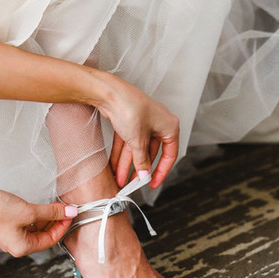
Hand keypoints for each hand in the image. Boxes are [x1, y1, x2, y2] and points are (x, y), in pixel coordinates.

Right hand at [0, 184, 76, 255]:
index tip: (70, 212)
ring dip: (47, 217)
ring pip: (36, 228)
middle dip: (56, 221)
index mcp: (23, 247)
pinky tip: (40, 206)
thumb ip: (51, 212)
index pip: (51, 239)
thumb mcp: (29, 211)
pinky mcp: (7, 224)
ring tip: (54, 205)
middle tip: (65, 208)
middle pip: (44, 235)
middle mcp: (17, 244)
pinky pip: (27, 223)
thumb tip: (69, 212)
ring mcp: (11, 235)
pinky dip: (36, 215)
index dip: (63, 225)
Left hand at [96, 75, 178, 189]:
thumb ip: (142, 160)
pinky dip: (121, 154)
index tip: (153, 183)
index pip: (169, 154)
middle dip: (139, 169)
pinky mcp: (129, 121)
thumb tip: (144, 174)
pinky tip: (115, 167)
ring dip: (127, 164)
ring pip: (136, 148)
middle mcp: (158, 123)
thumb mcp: (138, 141)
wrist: (109, 93)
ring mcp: (143, 121)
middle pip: (149, 152)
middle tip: (132, 184)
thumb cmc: (130, 109)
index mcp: (169, 126)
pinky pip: (127, 142)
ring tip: (119, 179)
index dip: (161, 171)